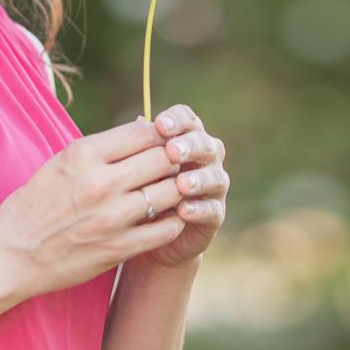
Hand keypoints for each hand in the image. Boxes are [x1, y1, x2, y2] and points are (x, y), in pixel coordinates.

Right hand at [0, 116, 191, 298]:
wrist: (10, 255)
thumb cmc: (34, 205)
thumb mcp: (60, 163)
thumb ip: (101, 147)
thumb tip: (143, 127)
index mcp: (83, 154)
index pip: (144, 131)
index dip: (163, 135)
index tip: (166, 142)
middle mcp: (100, 182)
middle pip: (164, 159)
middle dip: (175, 160)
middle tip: (176, 166)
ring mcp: (111, 217)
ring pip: (171, 193)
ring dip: (178, 190)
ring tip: (175, 191)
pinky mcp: (118, 248)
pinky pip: (166, 229)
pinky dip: (174, 221)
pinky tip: (168, 218)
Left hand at [139, 104, 228, 269]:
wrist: (149, 229)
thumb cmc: (141, 187)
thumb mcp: (135, 166)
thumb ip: (141, 145)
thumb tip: (139, 120)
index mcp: (188, 138)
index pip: (188, 120)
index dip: (177, 120)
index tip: (160, 125)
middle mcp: (206, 158)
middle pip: (205, 145)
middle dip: (190, 146)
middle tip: (172, 151)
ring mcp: (214, 186)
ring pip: (215, 177)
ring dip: (199, 179)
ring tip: (182, 184)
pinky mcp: (215, 215)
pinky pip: (212, 211)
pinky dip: (199, 210)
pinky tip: (183, 211)